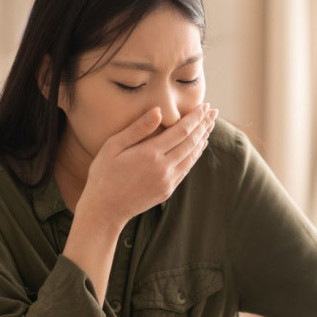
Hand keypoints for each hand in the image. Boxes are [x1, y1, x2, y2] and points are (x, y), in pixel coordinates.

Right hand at [80, 102, 216, 223]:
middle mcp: (164, 168)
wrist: (104, 210)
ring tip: (210, 125)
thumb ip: (137, 129)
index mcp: (150, 154)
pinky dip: (195, 155)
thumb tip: (159, 111)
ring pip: (192, 156)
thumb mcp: (113, 146)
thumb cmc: (103, 175)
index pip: (181, 131)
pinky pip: (187, 169)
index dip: (195, 117)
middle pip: (191, 142)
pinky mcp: (168, 190)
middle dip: (204, 125)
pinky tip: (198, 146)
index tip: (204, 106)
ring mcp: (168, 181)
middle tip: (213, 111)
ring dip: (203, 139)